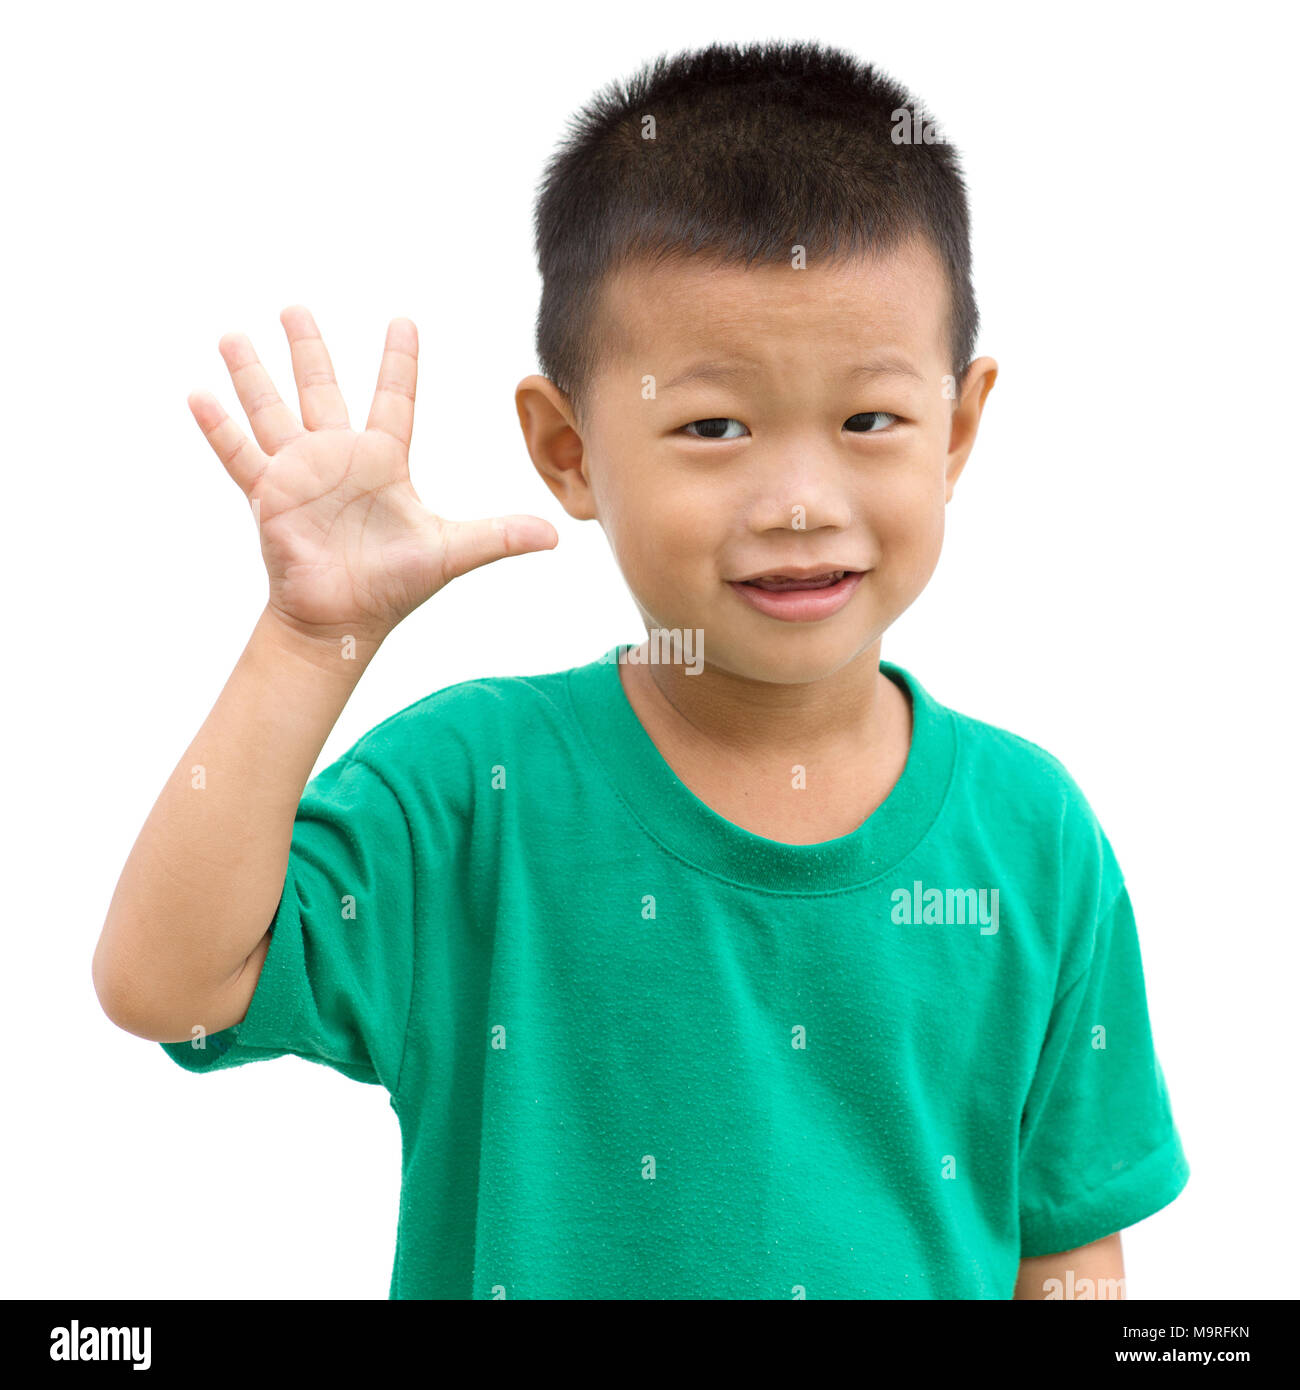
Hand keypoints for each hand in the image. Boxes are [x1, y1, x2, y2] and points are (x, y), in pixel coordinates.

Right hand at [187, 306, 557, 643]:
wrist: (343, 621)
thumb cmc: (394, 586)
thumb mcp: (451, 553)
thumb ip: (499, 537)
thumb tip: (555, 537)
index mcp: (384, 462)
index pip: (395, 399)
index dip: (400, 361)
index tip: (404, 320)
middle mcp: (339, 458)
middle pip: (321, 390)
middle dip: (308, 349)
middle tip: (294, 307)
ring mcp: (299, 474)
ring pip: (272, 412)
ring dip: (253, 375)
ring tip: (232, 335)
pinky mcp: (269, 496)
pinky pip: (239, 454)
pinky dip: (219, 427)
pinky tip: (198, 393)